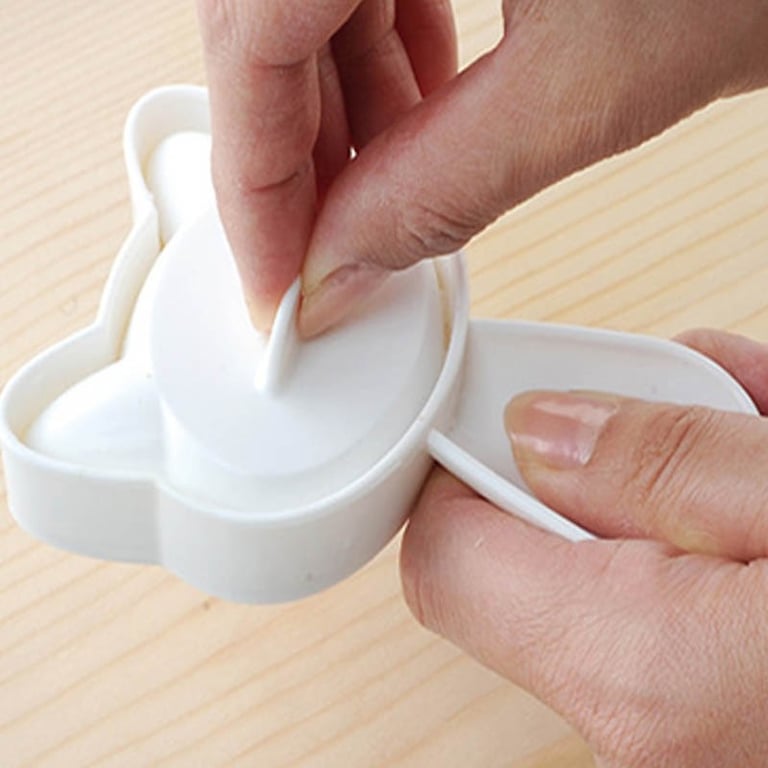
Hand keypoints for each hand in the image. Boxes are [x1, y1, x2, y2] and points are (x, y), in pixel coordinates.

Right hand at [199, 0, 766, 332]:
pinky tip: (423, 101)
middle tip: (330, 250)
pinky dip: (379, 50)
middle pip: (263, 22)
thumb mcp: (596, 81)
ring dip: (339, 110)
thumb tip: (344, 266)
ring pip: (306, 0)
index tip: (276, 280)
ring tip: (388, 185)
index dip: (253, 183)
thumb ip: (444, 187)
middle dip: (294, 157)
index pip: (253, 41)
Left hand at [401, 329, 767, 767]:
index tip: (502, 400)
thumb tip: (538, 425)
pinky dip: (697, 522)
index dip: (462, 460)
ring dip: (661, 474)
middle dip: (591, 451)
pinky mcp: (705, 707)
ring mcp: (670, 726)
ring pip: (604, 562)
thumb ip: (664, 461)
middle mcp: (639, 725)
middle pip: (527, 552)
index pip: (447, 551)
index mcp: (642, 668)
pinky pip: (660, 595)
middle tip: (666, 397)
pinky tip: (752, 467)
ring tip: (739, 418)